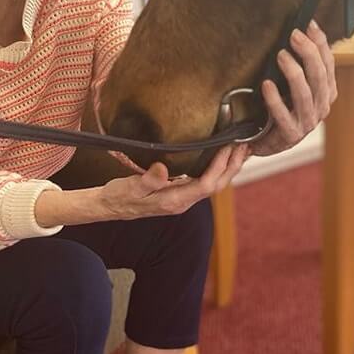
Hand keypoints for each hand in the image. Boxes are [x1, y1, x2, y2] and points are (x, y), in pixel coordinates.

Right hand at [99, 143, 249, 219]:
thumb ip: (147, 180)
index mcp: (174, 201)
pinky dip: (217, 169)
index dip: (219, 166)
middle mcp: (182, 202)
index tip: (228, 147)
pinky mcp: (179, 193)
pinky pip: (205, 182)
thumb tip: (162, 169)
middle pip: (216, 186)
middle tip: (245, 145)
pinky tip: (220, 158)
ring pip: (213, 185)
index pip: (205, 184)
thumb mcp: (129, 187)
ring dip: (228, 168)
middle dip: (232, 166)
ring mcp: (182, 199)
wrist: (109, 207)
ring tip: (240, 150)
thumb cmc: (118, 197)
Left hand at [250, 21, 336, 156]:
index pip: (328, 64)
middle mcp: (321, 107)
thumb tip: (297, 32)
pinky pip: (283, 115)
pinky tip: (266, 85)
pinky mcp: (290, 135)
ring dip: (294, 72)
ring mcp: (307, 123)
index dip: (320, 43)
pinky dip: (275, 99)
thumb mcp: (293, 84)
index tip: (309, 25)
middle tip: (294, 35)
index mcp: (326, 93)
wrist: (265, 141)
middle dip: (309, 53)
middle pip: (320, 77)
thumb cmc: (280, 107)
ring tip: (281, 55)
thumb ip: (299, 64)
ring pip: (305, 94)